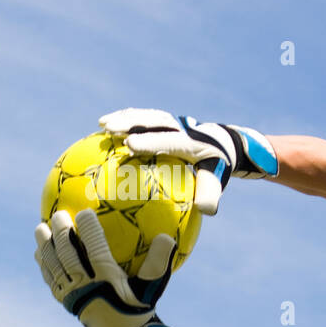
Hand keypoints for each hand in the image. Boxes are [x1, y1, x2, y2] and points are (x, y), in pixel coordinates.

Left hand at [33, 207, 182, 326]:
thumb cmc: (141, 308)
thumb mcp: (153, 288)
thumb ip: (158, 262)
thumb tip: (167, 237)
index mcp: (107, 281)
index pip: (95, 250)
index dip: (89, 230)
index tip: (85, 212)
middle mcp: (86, 287)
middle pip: (68, 255)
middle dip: (61, 232)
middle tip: (59, 214)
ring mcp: (73, 295)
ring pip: (54, 266)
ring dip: (45, 246)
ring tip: (41, 227)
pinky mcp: (66, 302)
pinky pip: (51, 279)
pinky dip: (44, 264)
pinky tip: (40, 252)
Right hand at [97, 108, 277, 214]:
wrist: (223, 143)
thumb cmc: (216, 167)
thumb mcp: (216, 180)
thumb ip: (210, 193)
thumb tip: (206, 211)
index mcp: (192, 141)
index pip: (168, 140)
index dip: (150, 141)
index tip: (130, 145)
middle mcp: (180, 126)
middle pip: (154, 120)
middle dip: (131, 122)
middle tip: (109, 128)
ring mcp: (171, 120)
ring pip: (146, 115)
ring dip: (124, 117)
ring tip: (102, 124)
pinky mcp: (164, 120)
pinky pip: (143, 117)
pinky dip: (125, 119)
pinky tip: (105, 127)